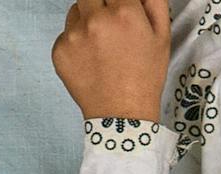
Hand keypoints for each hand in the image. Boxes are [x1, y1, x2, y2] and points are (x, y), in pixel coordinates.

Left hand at [52, 0, 168, 125]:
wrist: (123, 114)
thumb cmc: (145, 76)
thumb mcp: (162, 35)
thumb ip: (153, 1)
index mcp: (123, 11)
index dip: (119, 1)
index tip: (119, 8)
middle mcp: (95, 19)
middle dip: (101, 3)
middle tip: (110, 22)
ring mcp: (74, 35)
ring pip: (75, 10)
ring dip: (86, 18)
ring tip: (101, 42)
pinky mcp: (59, 51)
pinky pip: (65, 33)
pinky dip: (76, 40)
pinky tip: (90, 58)